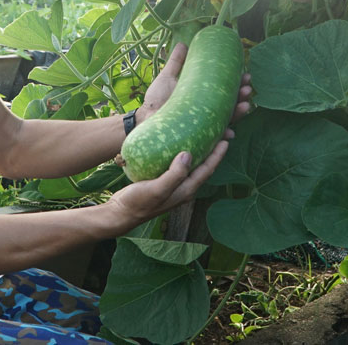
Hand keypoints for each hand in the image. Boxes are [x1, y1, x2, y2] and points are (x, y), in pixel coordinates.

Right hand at [105, 141, 229, 227]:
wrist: (121, 213)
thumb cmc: (139, 202)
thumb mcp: (158, 189)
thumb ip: (174, 174)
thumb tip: (188, 154)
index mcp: (186, 190)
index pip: (207, 170)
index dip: (217, 155)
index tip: (225, 140)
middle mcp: (183, 188)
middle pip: (203, 167)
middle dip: (213, 152)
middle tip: (219, 134)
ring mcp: (174, 186)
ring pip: (192, 166)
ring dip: (200, 152)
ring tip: (202, 136)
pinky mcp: (163, 182)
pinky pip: (179, 166)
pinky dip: (183, 155)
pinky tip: (178, 145)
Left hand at [136, 42, 252, 140]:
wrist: (144, 118)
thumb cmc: (156, 98)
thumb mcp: (168, 77)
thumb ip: (176, 61)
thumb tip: (183, 43)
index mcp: (203, 96)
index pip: (225, 89)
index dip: (237, 81)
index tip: (244, 73)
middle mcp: (207, 110)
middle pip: (231, 103)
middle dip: (243, 96)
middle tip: (247, 87)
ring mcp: (204, 124)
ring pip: (228, 119)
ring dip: (239, 112)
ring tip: (245, 105)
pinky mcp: (199, 137)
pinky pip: (216, 137)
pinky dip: (225, 135)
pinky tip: (230, 132)